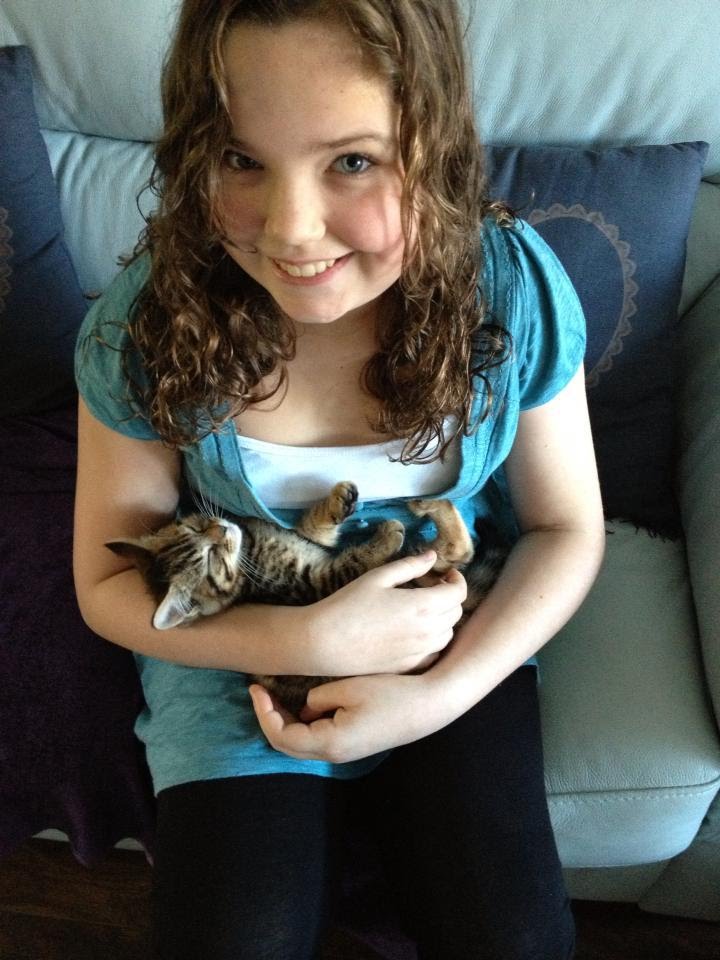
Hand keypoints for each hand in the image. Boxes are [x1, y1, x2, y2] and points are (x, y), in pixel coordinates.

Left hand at [248, 671, 459, 763]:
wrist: (430, 705)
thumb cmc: (391, 693)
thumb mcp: (348, 687)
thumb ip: (319, 696)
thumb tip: (306, 706)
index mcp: (330, 742)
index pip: (281, 735)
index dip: (263, 712)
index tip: (256, 688)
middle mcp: (335, 754)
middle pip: (287, 745)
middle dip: (269, 718)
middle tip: (261, 692)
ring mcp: (346, 752)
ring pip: (302, 743)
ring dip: (285, 722)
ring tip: (278, 694)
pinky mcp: (354, 745)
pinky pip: (319, 739)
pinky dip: (304, 723)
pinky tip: (306, 702)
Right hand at [310, 550, 466, 676]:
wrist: (324, 642)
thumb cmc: (348, 605)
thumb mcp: (378, 577)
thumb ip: (410, 566)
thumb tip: (433, 556)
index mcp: (422, 605)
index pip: (458, 593)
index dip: (457, 580)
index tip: (446, 574)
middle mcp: (426, 632)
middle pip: (456, 613)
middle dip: (450, 597)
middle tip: (432, 588)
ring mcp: (419, 652)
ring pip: (448, 635)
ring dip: (444, 619)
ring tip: (424, 609)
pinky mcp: (408, 666)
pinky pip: (434, 653)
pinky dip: (433, 641)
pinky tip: (415, 632)